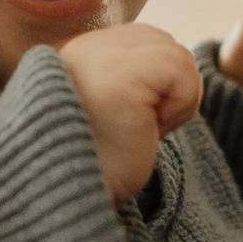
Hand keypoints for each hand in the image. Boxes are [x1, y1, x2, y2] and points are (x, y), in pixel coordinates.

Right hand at [58, 23, 202, 196]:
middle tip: (137, 129)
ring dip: (174, 102)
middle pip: (164, 43)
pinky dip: (180, 105)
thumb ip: (131, 83)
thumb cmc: (89, 170)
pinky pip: (182, 71)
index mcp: (78, 55)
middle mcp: (85, 47)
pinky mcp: (123, 75)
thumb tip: (178, 69)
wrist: (60, 199)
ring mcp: (100, 54)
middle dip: (167, 89)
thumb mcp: (109, 114)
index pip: (144, 42)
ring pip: (178, 54)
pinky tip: (148, 129)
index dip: (154, 86)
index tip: (127, 123)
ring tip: (140, 130)